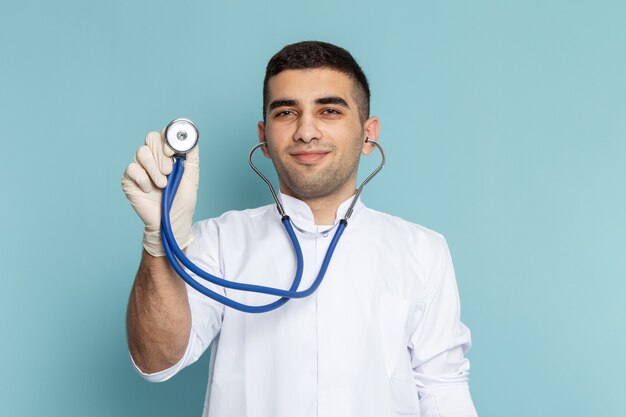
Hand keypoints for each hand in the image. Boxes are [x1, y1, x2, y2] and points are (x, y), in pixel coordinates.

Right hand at [122, 130, 198, 255]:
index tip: (172, 153)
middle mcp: (153, 158)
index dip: (167, 139)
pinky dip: (143, 179)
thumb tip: (189, 137)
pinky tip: (150, 190)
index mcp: (167, 154)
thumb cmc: (182, 200)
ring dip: (154, 169)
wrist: (172, 220)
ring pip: (141, 152)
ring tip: (163, 184)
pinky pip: (132, 169)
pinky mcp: (129, 179)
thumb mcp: (192, 175)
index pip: (163, 134)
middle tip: (168, 171)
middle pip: (150, 138)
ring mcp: (140, 168)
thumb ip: (191, 155)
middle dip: (161, 155)